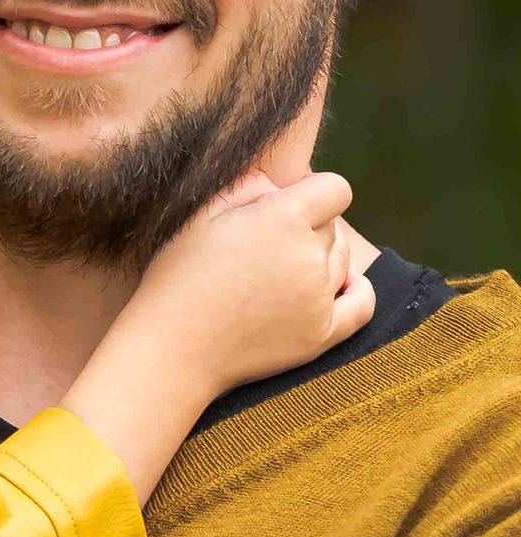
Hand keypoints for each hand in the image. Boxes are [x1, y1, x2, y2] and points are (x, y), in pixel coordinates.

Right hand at [127, 168, 373, 399]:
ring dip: (320, 258)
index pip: (334, 189)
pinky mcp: (321, 335)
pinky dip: (357, 289)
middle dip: (307, 228)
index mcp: (282, 220)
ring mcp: (318, 298)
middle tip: (265, 249)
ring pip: (342, 260)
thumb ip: (249, 189)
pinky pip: (363, 304)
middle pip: (333, 227)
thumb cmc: (178, 277)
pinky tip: (340, 285)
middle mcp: (308, 257)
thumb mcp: (201, 216)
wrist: (173, 347)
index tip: (289, 206)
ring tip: (278, 272)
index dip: (314, 193)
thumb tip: (282, 188)